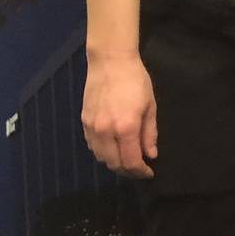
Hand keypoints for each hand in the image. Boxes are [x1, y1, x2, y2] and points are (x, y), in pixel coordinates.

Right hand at [82, 50, 158, 178]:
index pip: (131, 161)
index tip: (149, 173)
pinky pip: (92, 146)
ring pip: (101, 157)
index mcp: (125, 128)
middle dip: (128, 171)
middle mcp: (105, 132)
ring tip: (128, 160)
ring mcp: (92, 128)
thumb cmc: (136, 81)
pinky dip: (103, 152)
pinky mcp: (83, 122)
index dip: (141, 172)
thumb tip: (151, 155)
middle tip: (139, 169)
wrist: (110, 62)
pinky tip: (113, 148)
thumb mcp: (150, 106)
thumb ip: (150, 133)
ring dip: (114, 163)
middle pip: (114, 164)